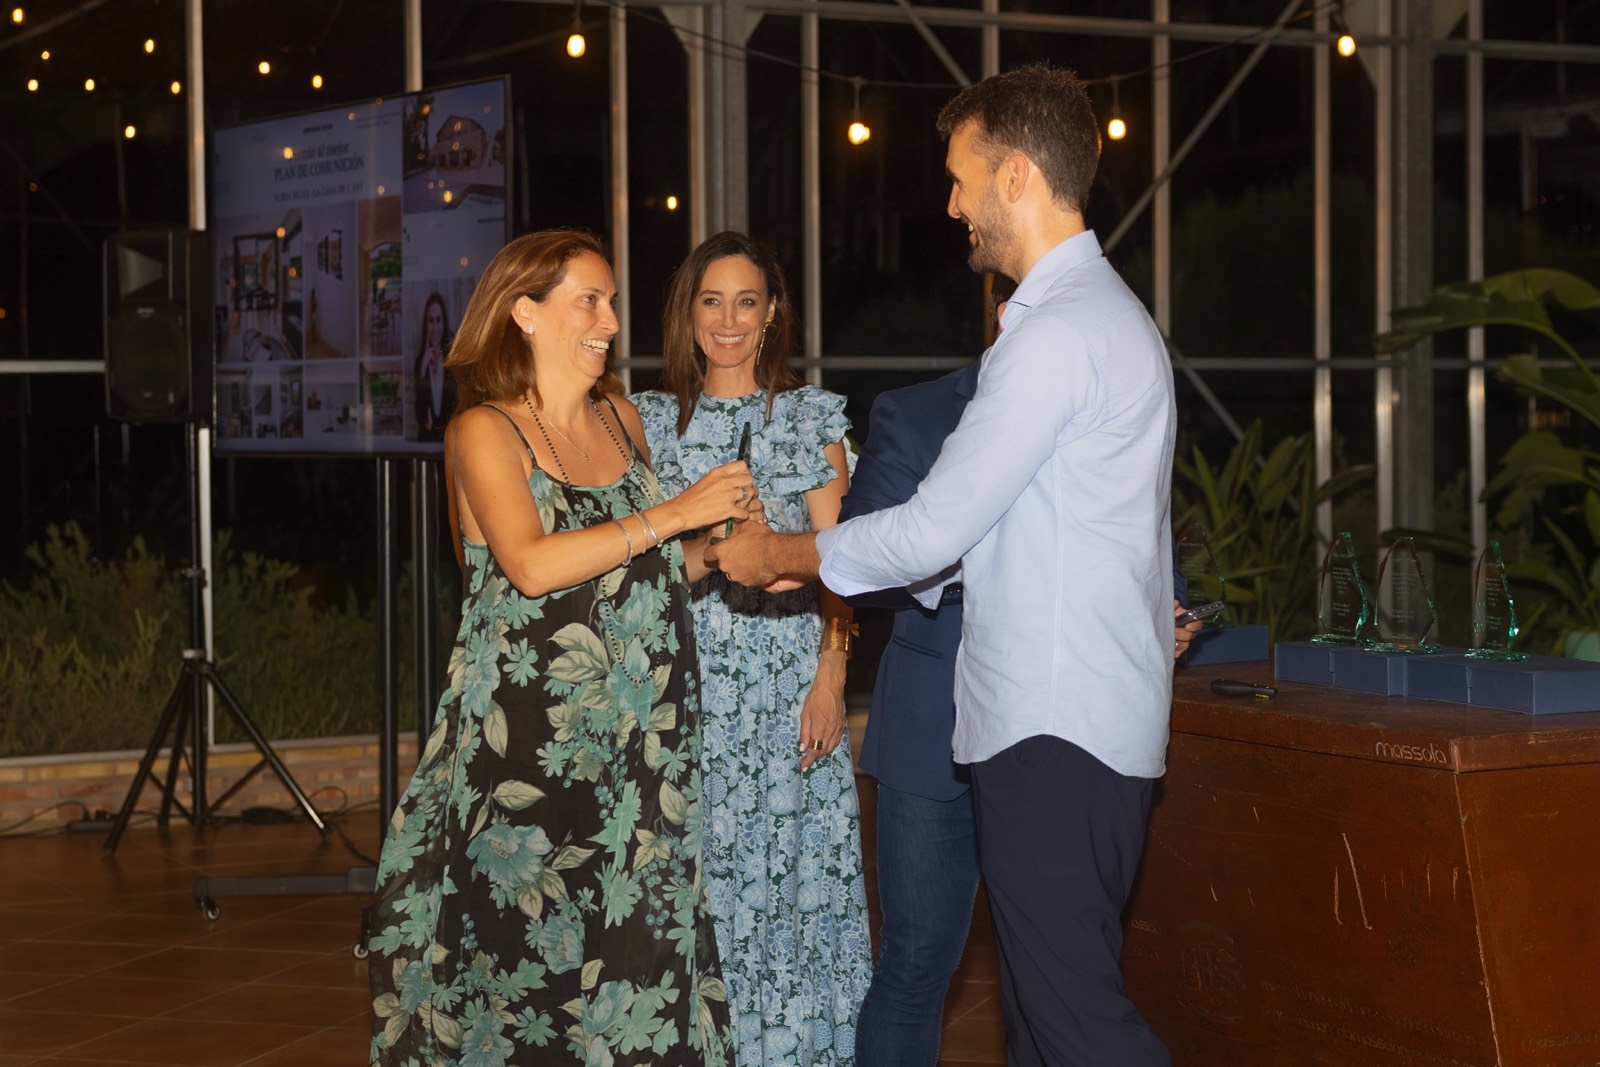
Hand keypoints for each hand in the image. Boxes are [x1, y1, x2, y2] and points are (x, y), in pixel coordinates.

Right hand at [669, 461, 757, 531]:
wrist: (681, 512)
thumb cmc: (691, 498)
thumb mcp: (706, 480)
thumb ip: (720, 477)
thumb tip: (732, 478)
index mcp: (719, 472)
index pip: (742, 465)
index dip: (745, 473)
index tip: (741, 480)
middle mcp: (725, 481)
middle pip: (749, 479)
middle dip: (748, 487)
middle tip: (742, 494)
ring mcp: (728, 496)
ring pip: (750, 494)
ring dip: (747, 501)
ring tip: (740, 506)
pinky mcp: (728, 510)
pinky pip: (745, 512)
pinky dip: (742, 516)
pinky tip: (736, 516)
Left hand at [704, 520, 778, 586]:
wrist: (776, 554)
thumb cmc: (760, 538)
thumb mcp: (746, 526)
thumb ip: (735, 531)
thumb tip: (733, 534)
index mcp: (722, 552)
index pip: (708, 554)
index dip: (712, 552)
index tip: (716, 550)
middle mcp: (726, 566)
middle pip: (723, 564)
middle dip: (730, 559)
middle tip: (741, 552)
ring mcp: (737, 577)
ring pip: (734, 572)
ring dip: (739, 567)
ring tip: (751, 559)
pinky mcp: (747, 583)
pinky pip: (746, 578)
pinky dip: (749, 574)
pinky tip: (758, 566)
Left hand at [798, 652, 846, 770]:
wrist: (831, 687)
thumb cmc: (815, 698)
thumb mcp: (805, 715)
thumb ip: (804, 733)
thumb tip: (803, 748)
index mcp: (820, 729)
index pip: (815, 751)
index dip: (809, 760)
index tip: (803, 766)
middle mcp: (831, 731)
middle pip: (823, 751)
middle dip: (814, 758)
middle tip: (805, 760)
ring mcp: (838, 729)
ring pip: (831, 747)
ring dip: (822, 752)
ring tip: (813, 752)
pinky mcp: (842, 725)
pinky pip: (836, 741)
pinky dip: (829, 745)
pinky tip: (823, 743)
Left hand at [1173, 600, 1203, 659]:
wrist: (1158, 622)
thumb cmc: (1167, 614)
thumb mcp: (1170, 608)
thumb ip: (1173, 605)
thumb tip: (1175, 603)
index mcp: (1188, 620)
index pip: (1197, 623)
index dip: (1195, 625)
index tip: (1187, 626)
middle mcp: (1187, 632)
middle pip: (1189, 635)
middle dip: (1181, 634)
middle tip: (1172, 632)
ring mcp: (1182, 641)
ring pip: (1184, 645)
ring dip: (1177, 643)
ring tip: (1168, 640)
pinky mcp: (1176, 650)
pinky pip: (1177, 653)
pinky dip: (1173, 652)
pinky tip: (1167, 649)